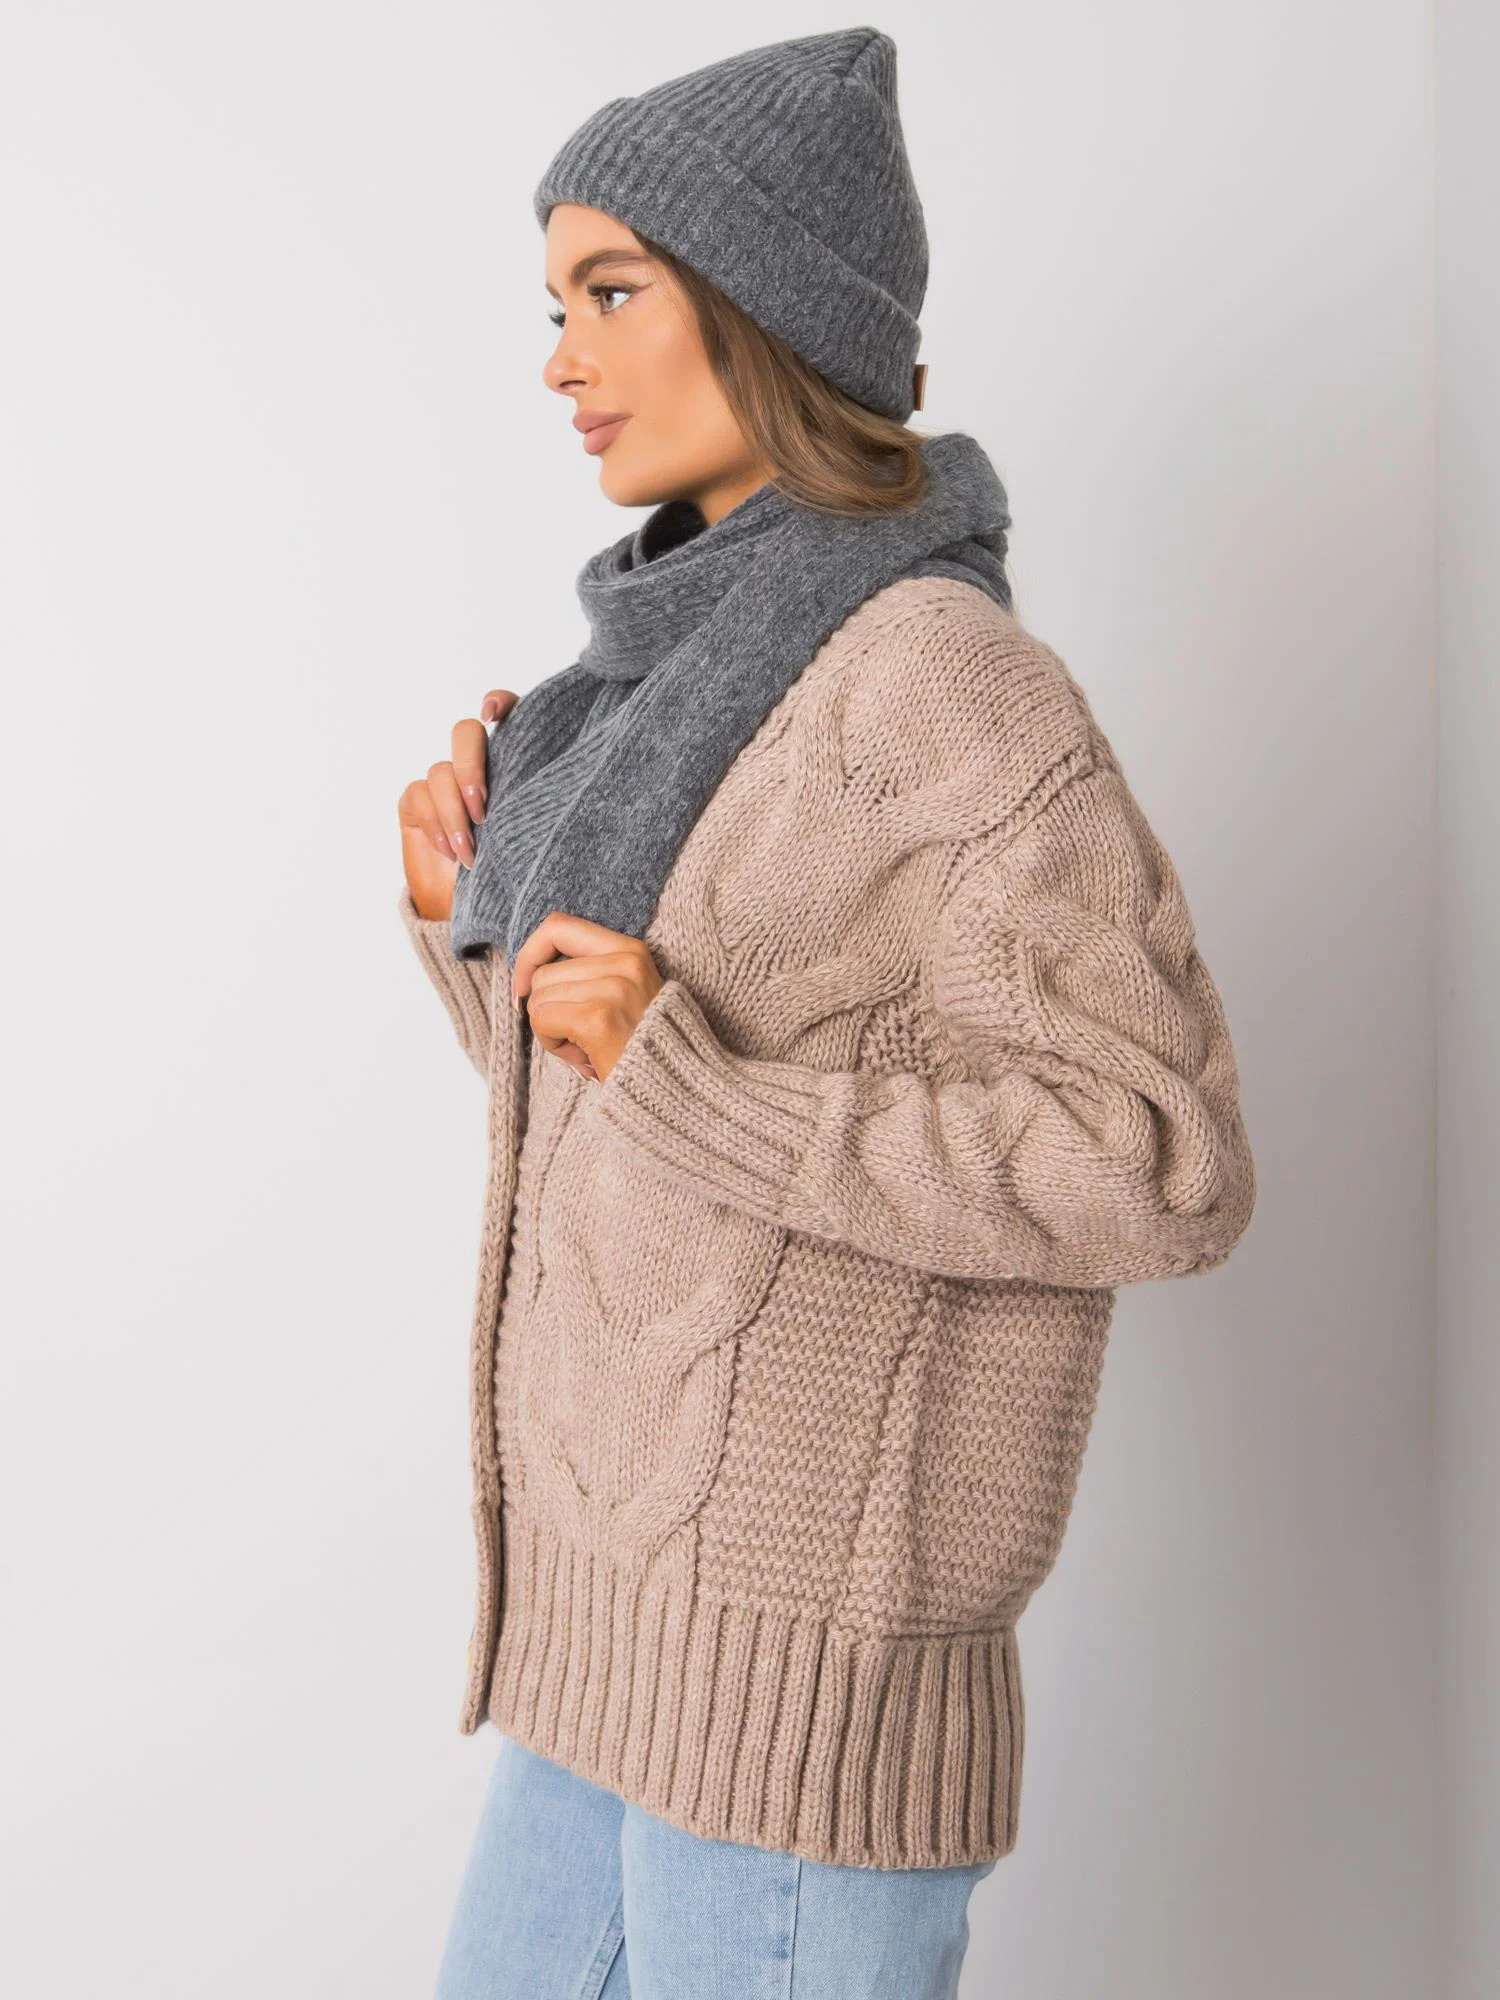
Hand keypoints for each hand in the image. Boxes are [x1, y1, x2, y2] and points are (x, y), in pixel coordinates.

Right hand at [397, 689, 518, 920]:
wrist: (480, 910)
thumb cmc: (517, 872)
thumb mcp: (537, 839)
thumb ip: (540, 809)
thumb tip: (560, 796)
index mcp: (513, 762)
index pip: (508, 713)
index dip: (500, 702)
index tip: (493, 712)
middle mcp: (476, 764)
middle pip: (465, 734)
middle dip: (470, 769)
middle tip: (483, 811)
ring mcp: (444, 781)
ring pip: (440, 772)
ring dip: (453, 814)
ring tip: (470, 854)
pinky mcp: (416, 801)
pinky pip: (418, 795)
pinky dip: (434, 826)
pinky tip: (451, 854)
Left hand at [510, 911, 664, 1082]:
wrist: (676, 1085)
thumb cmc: (642, 1047)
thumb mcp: (624, 995)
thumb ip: (587, 975)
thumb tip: (525, 978)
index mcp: (631, 949)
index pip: (558, 927)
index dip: (530, 954)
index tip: (524, 986)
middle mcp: (624, 962)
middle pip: (542, 974)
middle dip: (546, 1009)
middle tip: (576, 1035)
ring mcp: (613, 988)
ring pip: (538, 998)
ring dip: (550, 1030)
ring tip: (584, 1046)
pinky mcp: (598, 1018)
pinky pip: (543, 1020)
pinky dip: (551, 1044)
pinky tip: (580, 1057)